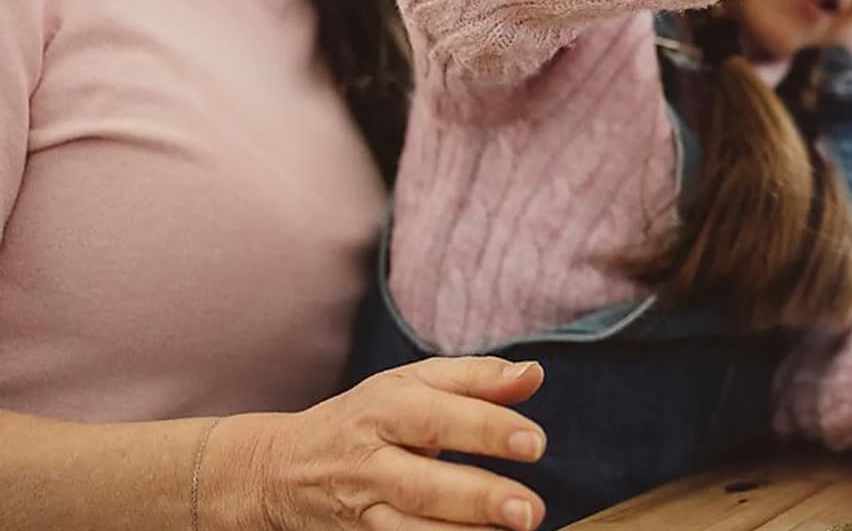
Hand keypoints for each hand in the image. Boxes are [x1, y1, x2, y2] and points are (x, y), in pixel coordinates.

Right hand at [210, 356, 548, 530]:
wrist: (282, 469)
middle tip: (530, 510)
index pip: (438, 418)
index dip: (488, 430)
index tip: (535, 443)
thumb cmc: (368, 417)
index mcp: (385, 410)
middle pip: (423, 485)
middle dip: (479, 499)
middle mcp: (369, 463)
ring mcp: (361, 510)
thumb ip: (478, 377)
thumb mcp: (414, 383)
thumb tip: (533, 375)